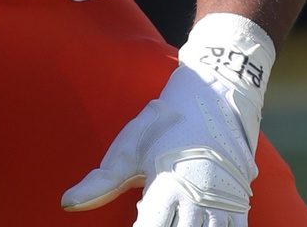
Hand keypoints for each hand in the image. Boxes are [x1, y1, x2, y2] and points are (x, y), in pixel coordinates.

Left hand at [62, 14, 272, 226]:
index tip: (133, 225)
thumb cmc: (167, 120)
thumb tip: (67, 203)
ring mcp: (223, 200)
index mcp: (168, 187)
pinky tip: (200, 226)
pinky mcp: (240, 199)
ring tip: (176, 222)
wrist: (215, 92)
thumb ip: (100, 182)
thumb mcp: (130, 147)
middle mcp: (198, 198)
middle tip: (153, 219)